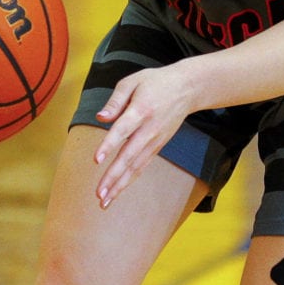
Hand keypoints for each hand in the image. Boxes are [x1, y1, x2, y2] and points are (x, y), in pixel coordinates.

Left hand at [92, 62, 200, 207]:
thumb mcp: (133, 82)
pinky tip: (117, 191)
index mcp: (141, 110)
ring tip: (104, 201)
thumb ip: (115, 101)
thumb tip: (100, 118)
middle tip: (99, 194)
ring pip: (136, 167)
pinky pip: (142, 166)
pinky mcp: (158, 146)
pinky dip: (129, 180)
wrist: (187, 89)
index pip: (123, 130)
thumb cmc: (155, 82)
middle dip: (113, 177)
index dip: (109, 145)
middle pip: (129, 156)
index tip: (96, 160)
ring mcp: (155, 140)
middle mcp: (149, 129)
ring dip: (120, 185)